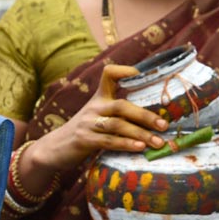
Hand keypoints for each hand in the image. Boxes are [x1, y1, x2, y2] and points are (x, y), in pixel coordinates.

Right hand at [34, 64, 168, 172]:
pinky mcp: (83, 140)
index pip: (109, 74)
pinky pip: (108, 141)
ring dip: (140, 134)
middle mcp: (93, 107)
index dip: (126, 71)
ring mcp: (87, 123)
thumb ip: (119, 115)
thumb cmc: (85, 133)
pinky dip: (125, 144)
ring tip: (158, 142)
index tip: (145, 75)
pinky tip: (139, 147)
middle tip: (164, 125)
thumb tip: (156, 120)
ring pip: (117, 125)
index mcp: (99, 98)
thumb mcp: (99, 118)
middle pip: (122, 106)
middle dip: (145, 115)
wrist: (54, 149)